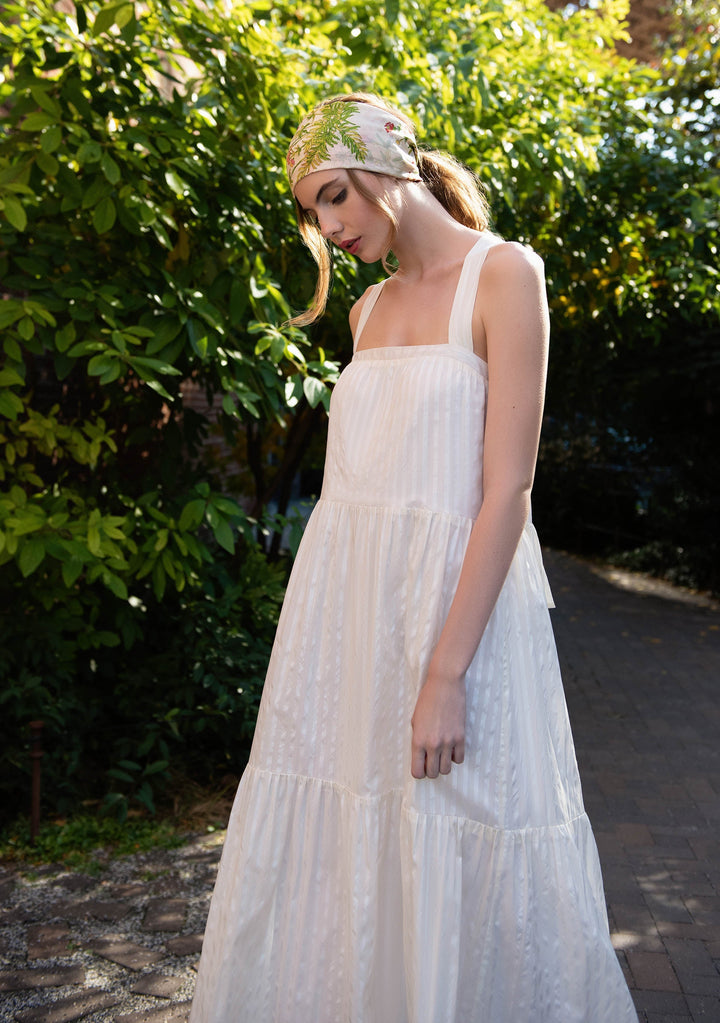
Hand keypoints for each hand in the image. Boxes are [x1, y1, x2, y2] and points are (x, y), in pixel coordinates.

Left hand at [410, 663, 465, 779]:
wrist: (444, 685)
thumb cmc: (427, 700)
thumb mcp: (415, 720)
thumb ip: (418, 739)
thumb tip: (422, 754)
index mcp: (418, 741)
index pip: (417, 772)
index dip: (419, 771)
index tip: (421, 765)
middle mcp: (433, 744)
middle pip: (433, 773)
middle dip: (431, 770)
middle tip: (431, 760)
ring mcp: (448, 742)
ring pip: (446, 769)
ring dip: (443, 765)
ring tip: (441, 755)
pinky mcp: (460, 737)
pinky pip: (459, 759)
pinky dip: (455, 757)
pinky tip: (451, 748)